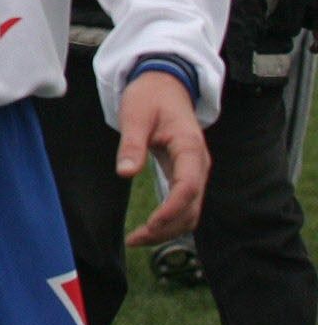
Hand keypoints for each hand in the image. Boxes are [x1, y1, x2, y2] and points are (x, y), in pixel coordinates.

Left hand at [119, 69, 209, 245]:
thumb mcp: (135, 115)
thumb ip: (132, 143)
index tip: (149, 225)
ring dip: (168, 229)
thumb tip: (125, 173)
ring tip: (137, 239)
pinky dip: (170, 220)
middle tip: (135, 239)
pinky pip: (184, 205)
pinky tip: (150, 228)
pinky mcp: (186, 175)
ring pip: (190, 211)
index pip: (188, 187)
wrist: (165, 85)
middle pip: (191, 207)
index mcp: (189, 148)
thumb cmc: (150, 97)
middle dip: (166, 228)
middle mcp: (198, 165)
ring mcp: (195, 172)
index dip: (171, 209)